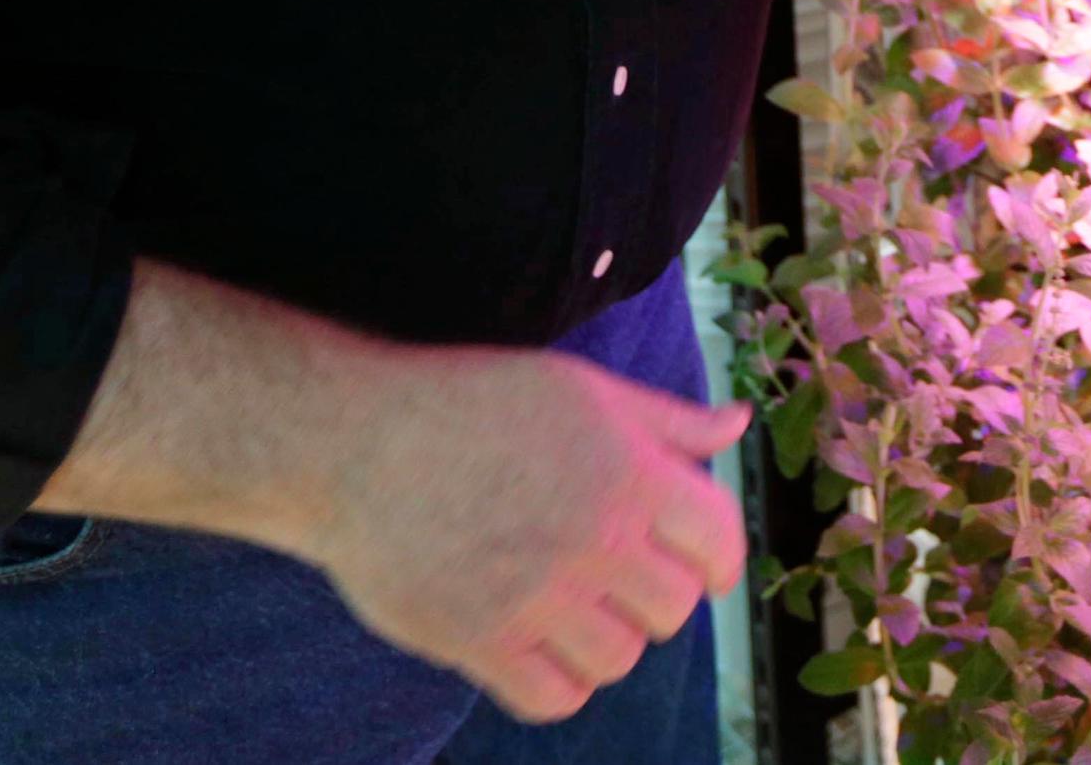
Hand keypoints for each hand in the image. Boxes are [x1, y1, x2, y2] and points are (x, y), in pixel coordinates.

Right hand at [303, 344, 751, 723]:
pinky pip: (555, 698)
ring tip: (574, 607)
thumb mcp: (583, 391)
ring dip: (608, 639)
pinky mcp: (480, 640)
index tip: (699, 564)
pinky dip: (559, 682)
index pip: (719, 543)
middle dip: (656, 595)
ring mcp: (537, 596)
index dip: (717, 559)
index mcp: (629, 473)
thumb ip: (667, 421)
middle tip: (618, 576)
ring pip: (619, 659)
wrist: (354, 442)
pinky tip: (540, 645)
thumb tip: (736, 423)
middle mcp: (594, 538)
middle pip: (672, 608)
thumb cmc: (473, 404)